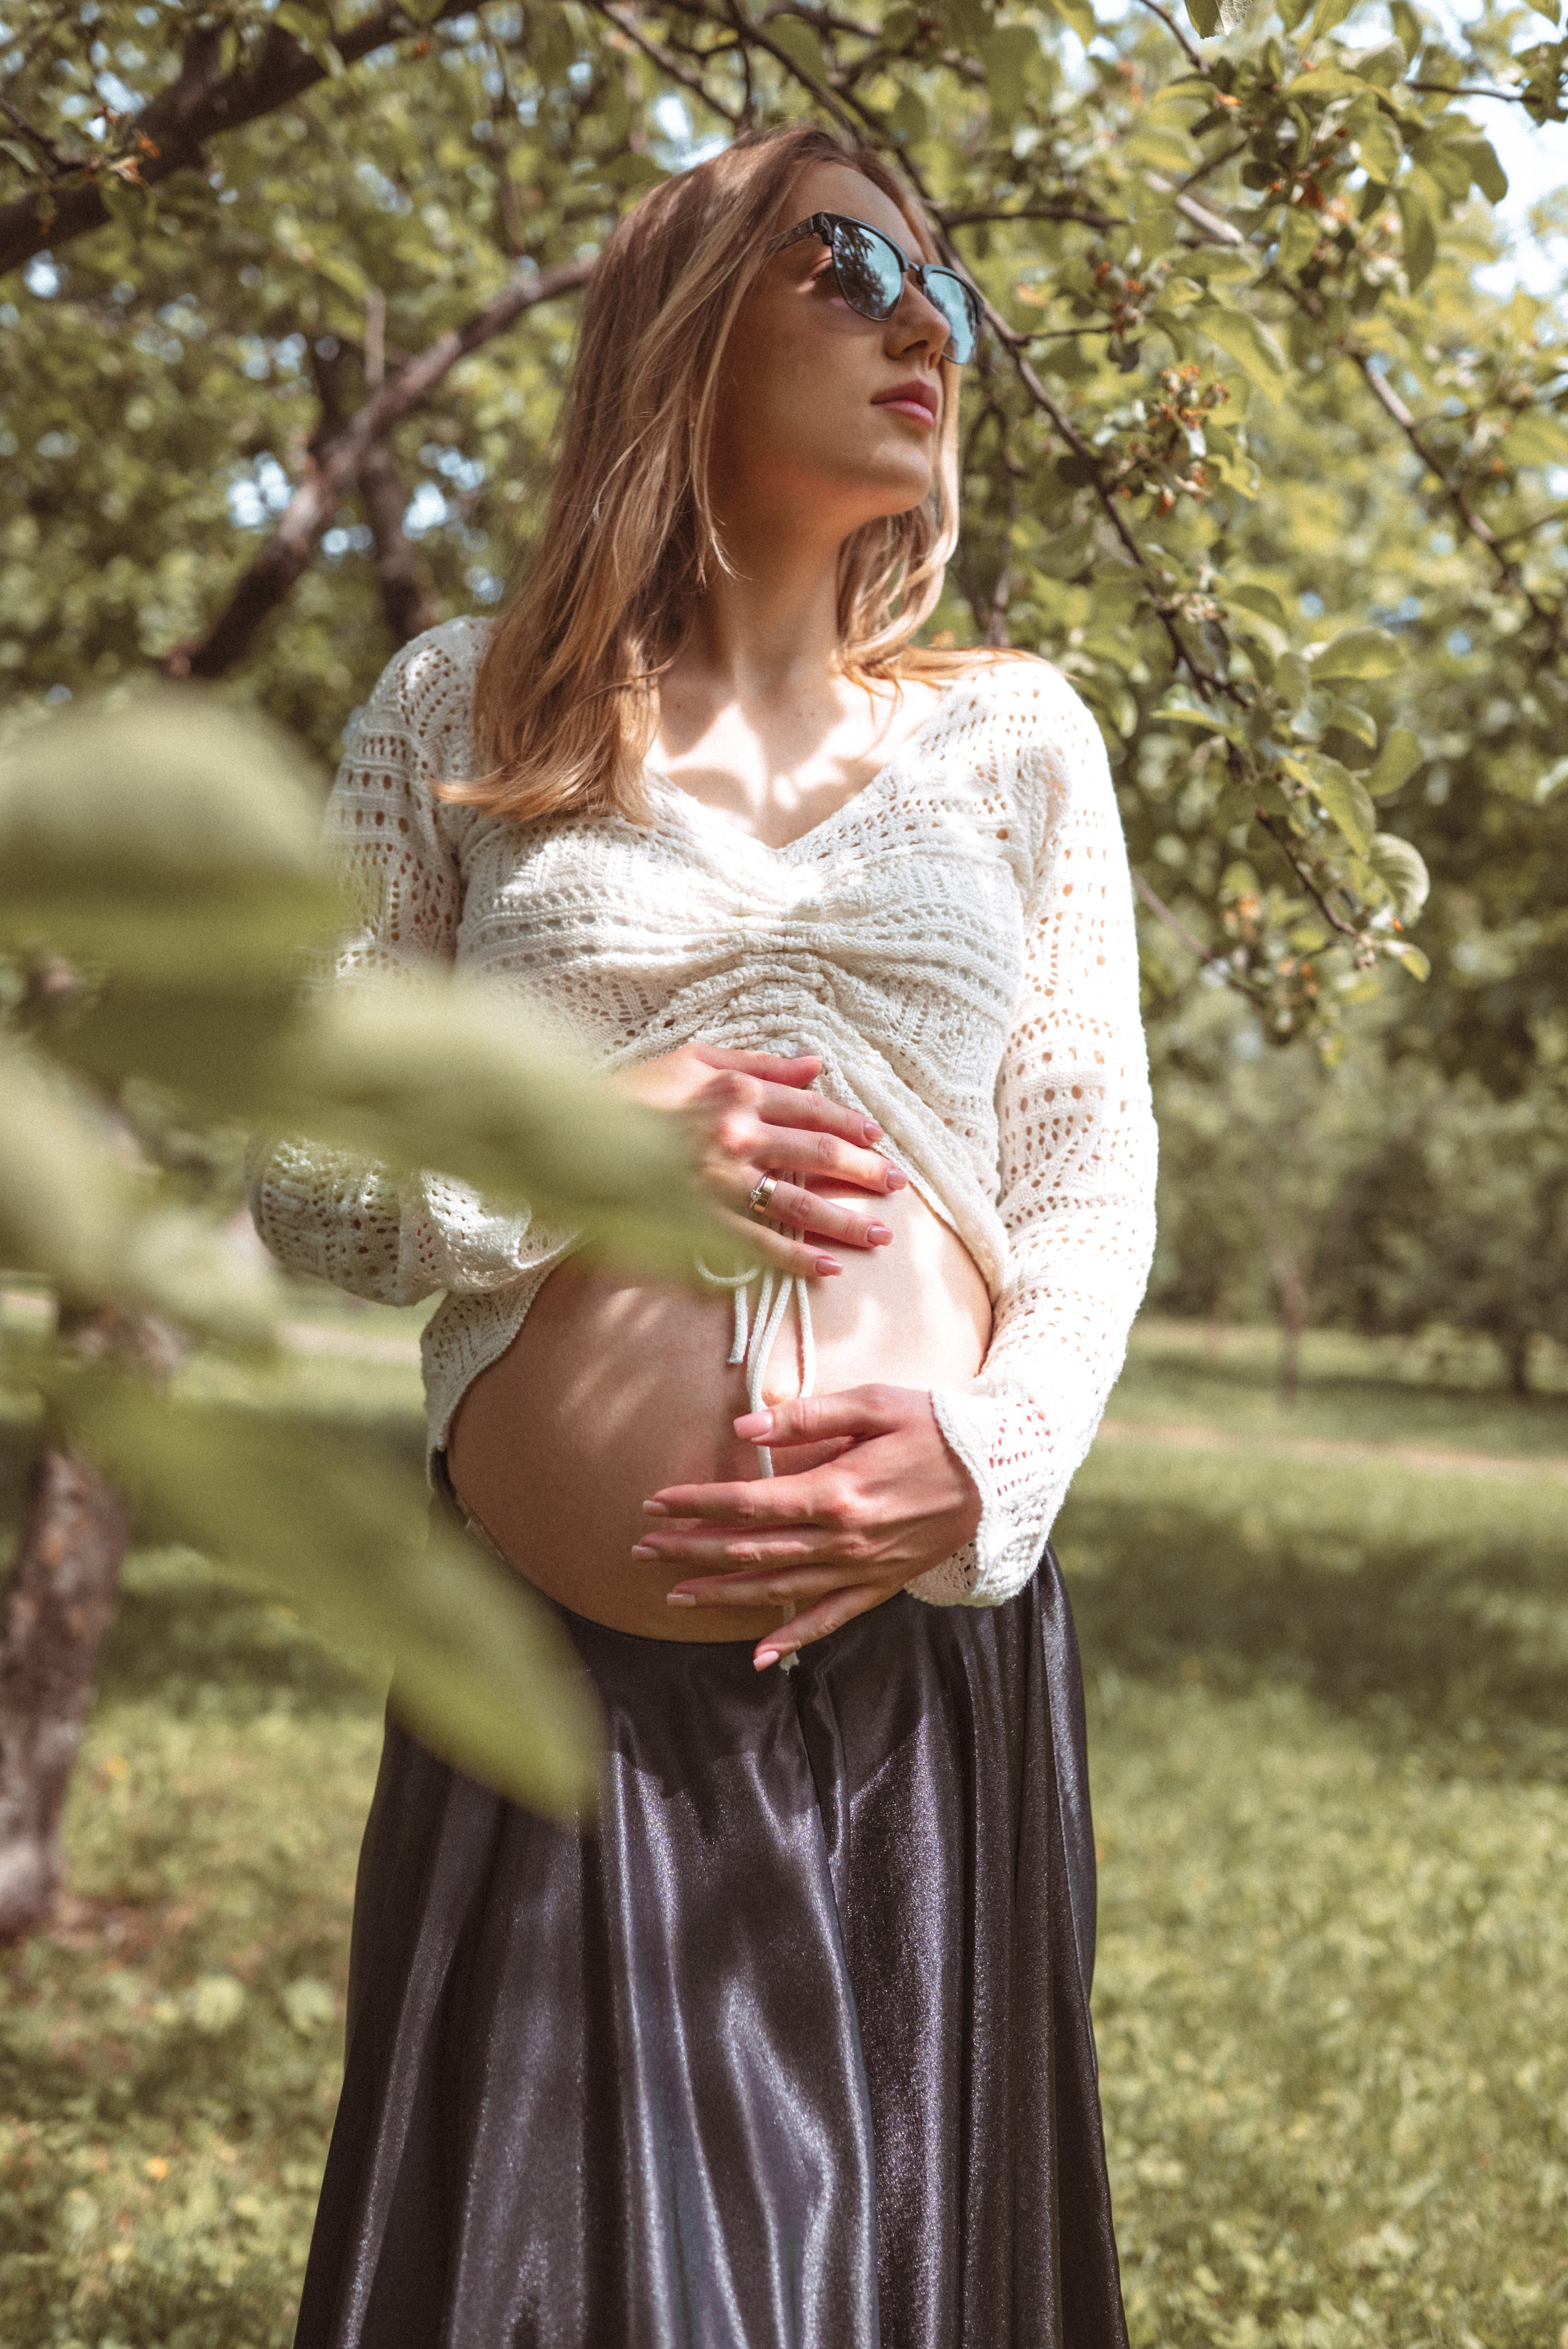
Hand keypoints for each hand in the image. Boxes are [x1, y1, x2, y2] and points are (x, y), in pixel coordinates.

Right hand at [608, 1044, 906, 1280]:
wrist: (571, 1134)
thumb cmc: (631, 1091)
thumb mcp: (692, 1059)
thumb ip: (757, 1062)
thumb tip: (814, 1064)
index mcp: (738, 1090)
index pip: (811, 1107)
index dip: (850, 1122)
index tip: (877, 1138)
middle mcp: (737, 1134)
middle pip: (818, 1154)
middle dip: (864, 1171)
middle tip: (898, 1186)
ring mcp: (719, 1181)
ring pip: (798, 1203)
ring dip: (844, 1219)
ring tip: (878, 1234)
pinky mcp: (699, 1219)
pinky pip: (756, 1244)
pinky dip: (794, 1257)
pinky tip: (827, 1267)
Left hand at [631, 1384, 982, 1668]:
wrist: (1001, 1470)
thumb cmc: (937, 1426)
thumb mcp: (875, 1403)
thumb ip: (809, 1415)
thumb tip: (745, 1424)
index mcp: (836, 1490)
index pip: (748, 1502)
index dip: (697, 1504)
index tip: (656, 1503)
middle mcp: (843, 1539)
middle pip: (750, 1550)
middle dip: (691, 1550)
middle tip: (642, 1549)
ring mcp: (862, 1568)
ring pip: (778, 1588)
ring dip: (722, 1593)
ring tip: (675, 1594)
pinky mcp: (882, 1584)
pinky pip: (831, 1618)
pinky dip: (793, 1637)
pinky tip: (760, 1656)